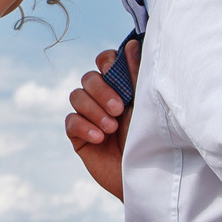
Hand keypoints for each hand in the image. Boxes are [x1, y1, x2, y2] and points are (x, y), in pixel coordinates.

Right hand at [64, 41, 139, 199]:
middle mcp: (103, 99)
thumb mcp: (143, 105)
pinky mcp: (79, 136)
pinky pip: (71, 121)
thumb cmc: (150, 141)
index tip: (114, 73)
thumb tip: (131, 44)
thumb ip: (136, 76)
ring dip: (94, 110)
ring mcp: (89, 117)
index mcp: (121, 87)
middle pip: (88, 78)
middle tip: (119, 109)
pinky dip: (84, 126)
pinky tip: (99, 138)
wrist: (145, 177)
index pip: (105, 61)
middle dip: (101, 91)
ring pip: (76, 97)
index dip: (106, 63)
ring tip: (111, 129)